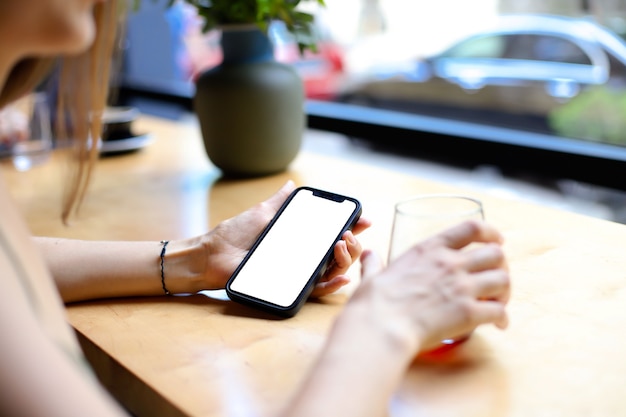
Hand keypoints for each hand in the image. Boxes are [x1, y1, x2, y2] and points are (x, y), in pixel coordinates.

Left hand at [203, 181, 370, 295]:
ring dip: (346, 259)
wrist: (213, 255)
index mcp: (300, 238)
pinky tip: (342, 277)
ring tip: (341, 246)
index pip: (331, 233)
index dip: (351, 227)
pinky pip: (317, 289)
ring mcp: (298, 272)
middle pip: (339, 253)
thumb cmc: (235, 234)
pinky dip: (333, 284)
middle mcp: (303, 256)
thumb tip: (290, 185)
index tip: (363, 219)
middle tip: (347, 234)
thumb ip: (279, 202)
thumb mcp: (261, 213)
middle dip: (352, 243)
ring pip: (333, 271)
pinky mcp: (291, 287)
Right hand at [352, 220, 509, 352]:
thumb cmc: (375, 302)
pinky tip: (499, 324)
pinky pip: (500, 311)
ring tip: (499, 301)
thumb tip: (368, 255)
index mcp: (430, 249)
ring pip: (503, 280)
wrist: (382, 326)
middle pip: (495, 254)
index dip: (490, 233)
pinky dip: (503, 318)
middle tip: (495, 278)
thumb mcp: (373, 274)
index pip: (472, 229)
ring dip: (504, 291)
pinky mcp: (469, 313)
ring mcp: (462, 287)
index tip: (497, 240)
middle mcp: (451, 263)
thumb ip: (374, 263)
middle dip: (500, 265)